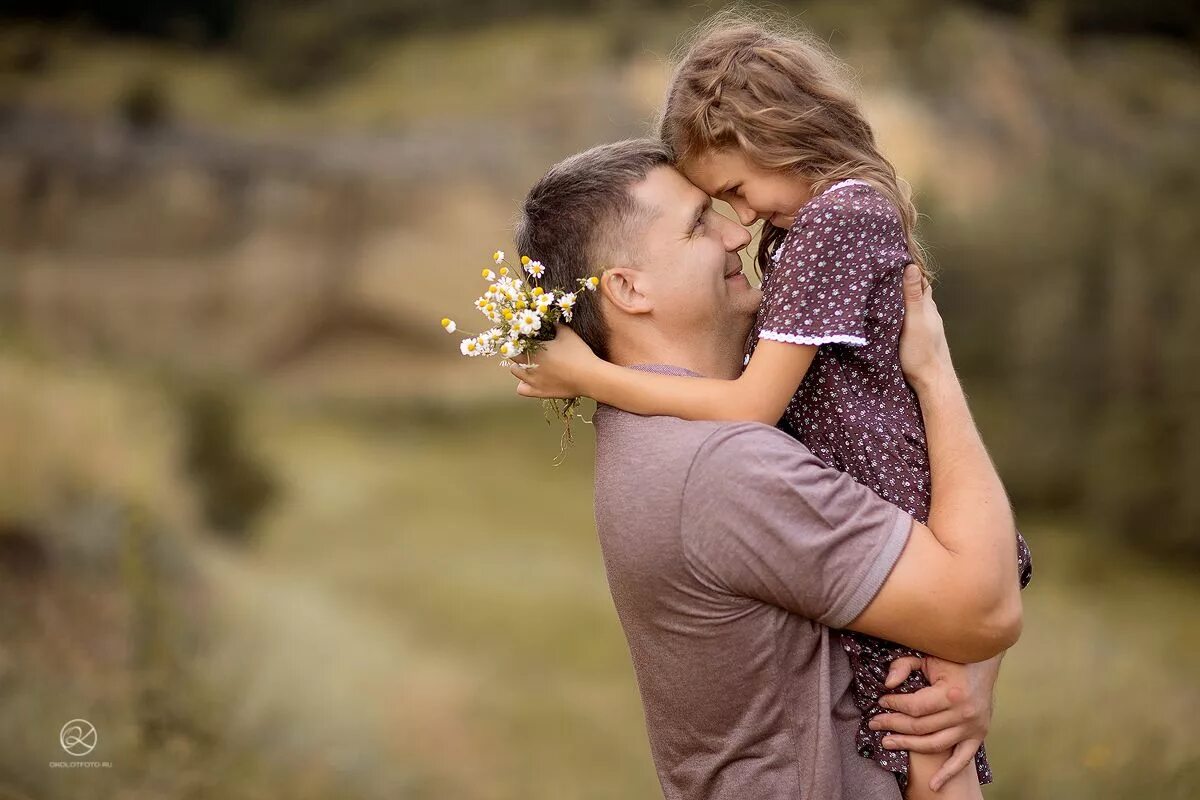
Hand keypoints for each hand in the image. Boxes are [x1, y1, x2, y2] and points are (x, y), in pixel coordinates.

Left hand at [508, 324, 600, 399]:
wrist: (589, 377)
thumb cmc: (579, 353)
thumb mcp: (568, 333)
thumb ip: (556, 325)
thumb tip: (550, 319)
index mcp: (534, 349)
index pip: (514, 342)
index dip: (517, 338)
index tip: (524, 337)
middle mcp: (528, 365)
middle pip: (512, 356)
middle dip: (518, 351)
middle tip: (528, 348)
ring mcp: (532, 380)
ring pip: (515, 371)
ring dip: (519, 366)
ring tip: (530, 363)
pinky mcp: (538, 392)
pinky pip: (521, 389)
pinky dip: (523, 384)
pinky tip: (532, 379)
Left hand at [870, 653, 1001, 791]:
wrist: (984, 662)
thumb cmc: (951, 659)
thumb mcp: (927, 656)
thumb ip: (904, 666)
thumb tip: (886, 684)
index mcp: (951, 693)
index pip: (914, 707)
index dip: (893, 705)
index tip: (880, 702)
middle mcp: (964, 713)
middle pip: (920, 727)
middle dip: (893, 725)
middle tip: (874, 723)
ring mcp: (972, 727)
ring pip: (934, 744)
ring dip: (908, 745)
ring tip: (887, 742)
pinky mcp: (978, 736)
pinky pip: (962, 760)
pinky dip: (948, 774)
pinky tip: (933, 784)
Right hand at [897, 264, 950, 387]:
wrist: (932, 381)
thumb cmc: (921, 352)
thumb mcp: (913, 321)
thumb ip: (912, 296)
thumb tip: (912, 267)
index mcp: (926, 307)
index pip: (920, 280)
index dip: (910, 268)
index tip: (895, 257)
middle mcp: (928, 314)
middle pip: (917, 292)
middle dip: (905, 280)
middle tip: (887, 271)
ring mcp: (925, 327)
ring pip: (913, 306)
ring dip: (902, 298)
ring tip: (886, 290)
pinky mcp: (918, 339)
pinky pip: (909, 319)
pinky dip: (902, 312)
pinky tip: (893, 316)